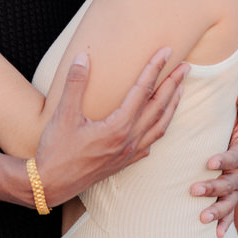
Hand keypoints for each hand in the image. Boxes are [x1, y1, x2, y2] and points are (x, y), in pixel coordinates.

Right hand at [35, 49, 187, 206]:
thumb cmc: (55, 150)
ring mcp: (129, 153)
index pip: (143, 90)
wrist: (50, 185)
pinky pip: (151, 142)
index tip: (167, 52)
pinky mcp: (124, 163)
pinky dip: (160, 127)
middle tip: (186, 66)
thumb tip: (82, 57)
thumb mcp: (63, 114)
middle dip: (174, 84)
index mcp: (118, 127)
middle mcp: (129, 140)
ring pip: (160, 126)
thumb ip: (75, 84)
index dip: (155, 68)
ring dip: (172, 105)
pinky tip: (160, 122)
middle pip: (159, 107)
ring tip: (180, 89)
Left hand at [190, 89, 237, 237]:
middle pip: (228, 184)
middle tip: (194, 190)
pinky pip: (231, 214)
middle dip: (212, 188)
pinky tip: (217, 236)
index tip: (209, 162)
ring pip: (228, 202)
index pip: (234, 158)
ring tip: (202, 219)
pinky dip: (225, 225)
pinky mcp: (233, 198)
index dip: (223, 159)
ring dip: (217, 211)